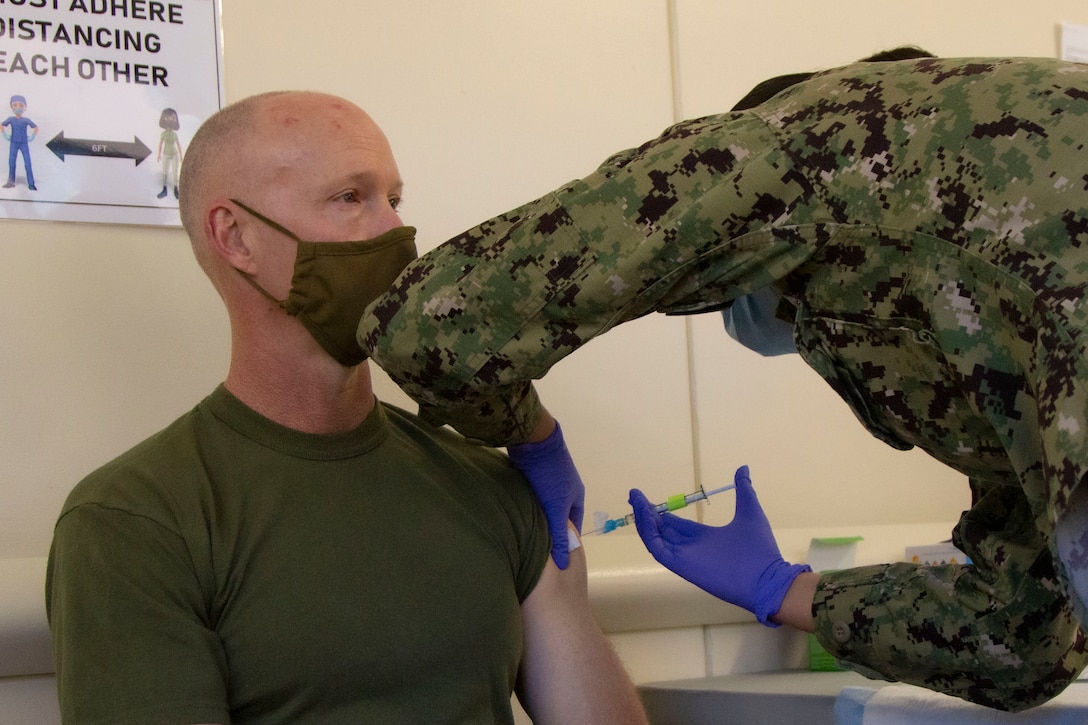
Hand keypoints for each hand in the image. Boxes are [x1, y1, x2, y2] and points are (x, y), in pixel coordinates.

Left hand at [507, 421, 584, 569]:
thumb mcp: (556, 508)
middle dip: (549, 529)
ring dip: (536, 516)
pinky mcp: (533, 473)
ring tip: (524, 533)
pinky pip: (531, 495)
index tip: (556, 554)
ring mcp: (549, 479)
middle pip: (558, 514)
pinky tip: (515, 514)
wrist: (534, 440)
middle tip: (537, 547)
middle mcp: (565, 488)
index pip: (574, 523)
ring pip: (543, 504)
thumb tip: (564, 564)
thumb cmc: (551, 476)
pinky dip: (526, 505)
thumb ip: (558, 534)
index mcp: (576, 495)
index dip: (567, 538)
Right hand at [629, 465, 809, 625]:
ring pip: (656, 538)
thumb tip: (743, 469)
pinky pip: (658, 549)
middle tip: (635, 496)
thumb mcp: (749, 511)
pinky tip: (646, 514)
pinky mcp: (681, 566)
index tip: (648, 500)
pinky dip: (649, 533)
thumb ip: (744, 490)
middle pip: (662, 530)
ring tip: (636, 500)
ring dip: (644, 520)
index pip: (676, 526)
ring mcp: (684, 558)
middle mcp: (690, 548)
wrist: (766, 577)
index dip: (661, 513)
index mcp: (704, 538)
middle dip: (646, 514)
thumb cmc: (759, 548)